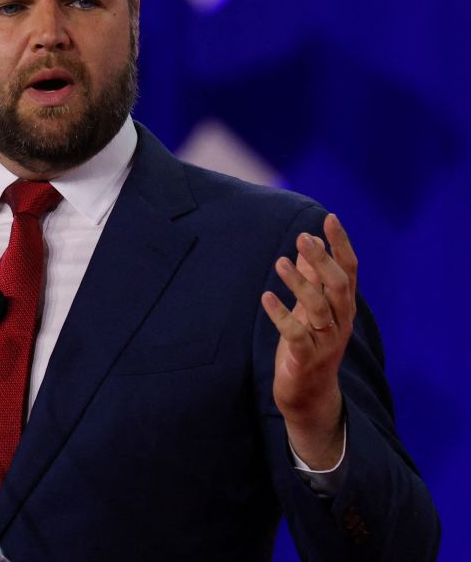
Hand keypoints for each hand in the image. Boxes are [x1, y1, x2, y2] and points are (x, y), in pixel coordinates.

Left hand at [261, 213, 356, 469]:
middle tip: (302, 238)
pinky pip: (295, 334)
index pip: (349, 269)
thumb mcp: (310, 310)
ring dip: (299, 283)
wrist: (308, 395)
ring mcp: (325, 341)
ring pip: (319, 307)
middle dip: (322, 259)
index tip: (329, 218)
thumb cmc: (308, 346)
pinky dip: (281, 315)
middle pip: (337, 285)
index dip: (341, 244)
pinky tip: (265, 297)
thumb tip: (307, 246)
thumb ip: (311, 280)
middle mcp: (340, 321)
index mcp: (343, 307)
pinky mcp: (306, 358)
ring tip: (279, 261)